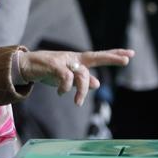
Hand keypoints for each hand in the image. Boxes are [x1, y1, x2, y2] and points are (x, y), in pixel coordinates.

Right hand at [18, 49, 133, 105]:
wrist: (27, 66)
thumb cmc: (49, 71)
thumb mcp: (68, 78)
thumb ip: (82, 80)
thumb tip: (97, 84)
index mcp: (79, 60)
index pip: (99, 57)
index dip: (114, 55)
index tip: (131, 54)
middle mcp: (74, 58)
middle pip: (96, 57)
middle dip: (111, 58)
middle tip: (126, 61)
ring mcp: (64, 60)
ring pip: (81, 74)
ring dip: (81, 90)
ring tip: (77, 103)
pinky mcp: (53, 64)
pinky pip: (66, 77)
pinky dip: (65, 87)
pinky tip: (60, 93)